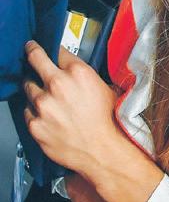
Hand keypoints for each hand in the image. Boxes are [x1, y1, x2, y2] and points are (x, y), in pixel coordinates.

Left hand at [23, 42, 120, 175]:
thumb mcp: (106, 90)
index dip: (53, 51)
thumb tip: (76, 71)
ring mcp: (43, 105)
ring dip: (35, 90)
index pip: (57, 51)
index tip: (47, 49)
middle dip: (32, 53)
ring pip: (28, 87)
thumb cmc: (107, 123)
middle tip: (31, 51)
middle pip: (34, 59)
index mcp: (77, 72)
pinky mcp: (34, 123)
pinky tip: (47, 117)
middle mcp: (57, 85)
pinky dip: (34, 113)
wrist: (101, 151)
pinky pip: (27, 112)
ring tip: (47, 99)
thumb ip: (86, 76)